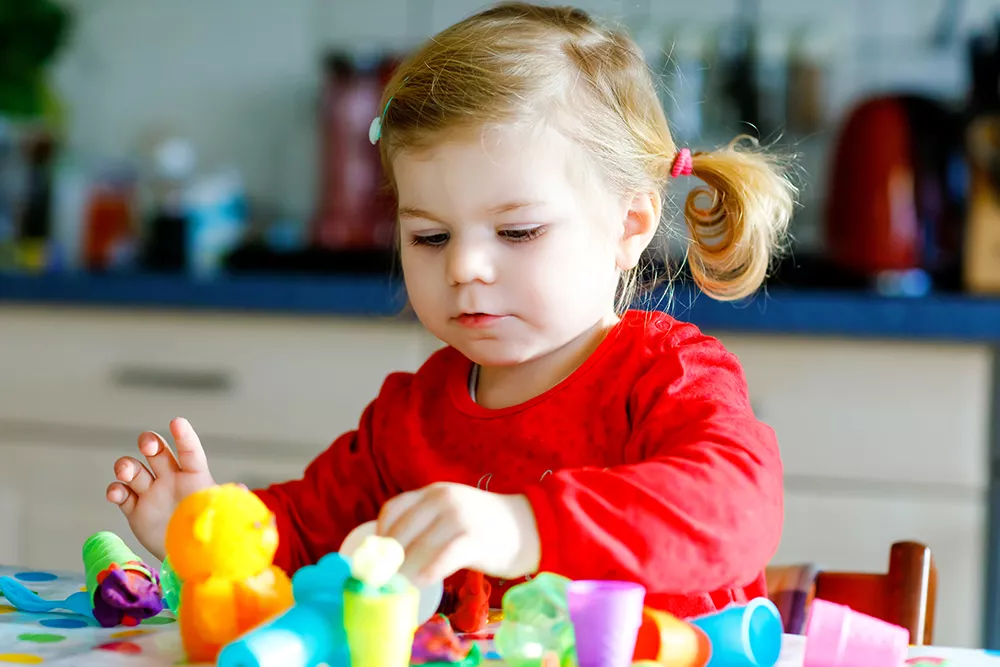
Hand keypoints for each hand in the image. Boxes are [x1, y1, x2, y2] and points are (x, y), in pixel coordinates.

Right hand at [105, 417, 215, 560]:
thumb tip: (241, 488)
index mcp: (195, 476)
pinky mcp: (135, 509)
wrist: (189, 557)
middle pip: (156, 451)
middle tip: (148, 446)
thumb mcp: (221, 515)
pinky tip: (116, 494)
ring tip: (127, 474)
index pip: (190, 451)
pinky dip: (114, 490)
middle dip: (149, 442)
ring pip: (134, 469)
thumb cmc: (209, 531)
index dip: (184, 436)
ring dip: (126, 466)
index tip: (177, 422)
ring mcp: (151, 492)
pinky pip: (121, 494)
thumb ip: (227, 500)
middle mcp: (171, 479)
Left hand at [376, 483, 540, 585]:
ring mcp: (459, 518)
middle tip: (384, 582)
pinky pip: (441, 559)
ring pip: (417, 549)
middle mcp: (443, 499)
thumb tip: (390, 554)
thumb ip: (426, 523)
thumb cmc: (486, 526)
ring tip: (400, 589)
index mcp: (434, 492)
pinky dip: (427, 574)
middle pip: (401, 533)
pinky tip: (424, 585)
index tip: (377, 559)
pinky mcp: (474, 539)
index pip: (393, 510)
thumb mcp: (453, 512)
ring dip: (404, 573)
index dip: (380, 537)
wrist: (531, 526)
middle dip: (388, 562)